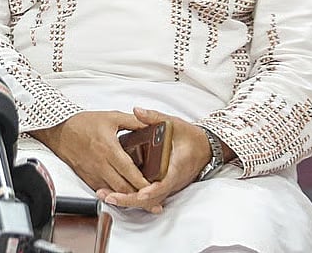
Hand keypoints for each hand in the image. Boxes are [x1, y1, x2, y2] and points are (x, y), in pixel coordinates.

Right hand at [28, 110, 149, 196]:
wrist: (58, 129)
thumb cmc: (83, 123)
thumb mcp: (111, 117)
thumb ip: (134, 121)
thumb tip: (152, 125)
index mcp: (109, 148)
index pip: (130, 171)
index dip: (144, 183)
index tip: (157, 188)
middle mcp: (101, 163)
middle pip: (123, 187)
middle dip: (140, 197)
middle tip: (154, 202)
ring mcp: (92, 172)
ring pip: (113, 192)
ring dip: (128, 199)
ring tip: (143, 203)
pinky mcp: (86, 177)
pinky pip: (102, 190)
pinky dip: (114, 195)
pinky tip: (123, 197)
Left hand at [94, 107, 213, 213]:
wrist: (204, 147)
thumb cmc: (189, 136)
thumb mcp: (174, 123)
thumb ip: (154, 117)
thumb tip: (137, 111)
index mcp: (176, 166)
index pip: (164, 183)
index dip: (152, 190)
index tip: (140, 194)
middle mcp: (172, 180)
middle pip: (152, 198)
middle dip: (131, 200)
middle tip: (110, 197)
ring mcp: (167, 185)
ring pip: (149, 200)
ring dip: (128, 201)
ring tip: (107, 197)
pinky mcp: (162, 186)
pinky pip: (148, 197)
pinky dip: (133, 198)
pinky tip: (115, 195)